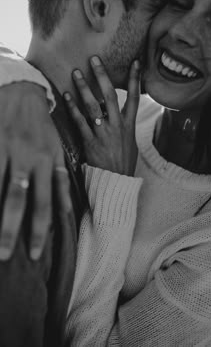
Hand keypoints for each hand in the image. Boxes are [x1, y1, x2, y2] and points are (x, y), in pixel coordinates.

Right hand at [0, 82, 71, 260]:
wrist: (23, 92)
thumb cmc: (42, 126)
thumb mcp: (58, 150)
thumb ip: (60, 178)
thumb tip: (66, 208)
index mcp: (49, 163)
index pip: (48, 202)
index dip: (43, 229)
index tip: (37, 252)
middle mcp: (30, 160)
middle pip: (23, 202)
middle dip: (15, 231)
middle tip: (9, 256)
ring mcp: (10, 152)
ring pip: (3, 190)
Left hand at [64, 56, 140, 175]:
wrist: (116, 181)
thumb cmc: (123, 162)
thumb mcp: (131, 143)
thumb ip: (126, 127)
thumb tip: (122, 115)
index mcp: (129, 125)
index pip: (134, 97)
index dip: (135, 79)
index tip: (135, 62)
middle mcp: (116, 126)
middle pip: (109, 96)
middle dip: (102, 76)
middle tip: (94, 60)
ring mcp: (103, 133)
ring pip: (93, 106)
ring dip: (84, 88)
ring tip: (76, 73)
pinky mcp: (90, 142)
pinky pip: (80, 121)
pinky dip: (72, 108)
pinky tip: (66, 97)